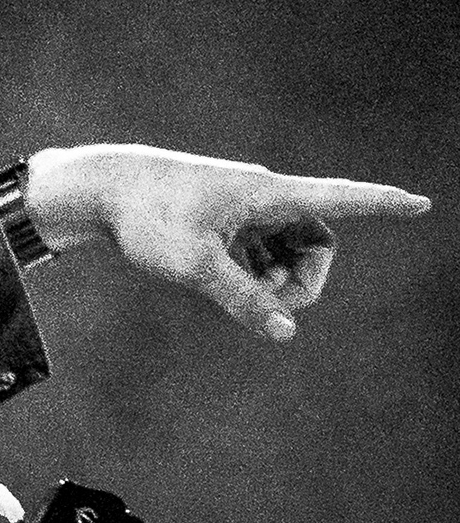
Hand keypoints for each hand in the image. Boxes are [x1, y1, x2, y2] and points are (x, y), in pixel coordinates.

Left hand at [26, 143, 430, 342]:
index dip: (381, 203)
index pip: (339, 197)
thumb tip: (286, 333)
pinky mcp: (224, 222)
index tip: (420, 204)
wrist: (102, 189)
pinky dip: (254, 275)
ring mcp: (244, 210)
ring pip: (287, 250)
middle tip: (273, 307)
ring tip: (244, 296)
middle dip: (307, 279)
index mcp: (268, 194)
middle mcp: (263, 197)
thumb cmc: (149, 218)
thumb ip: (243, 300)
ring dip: (279, 281)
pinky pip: (259, 252)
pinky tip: (228, 286)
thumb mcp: (196, 266)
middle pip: (316, 241)